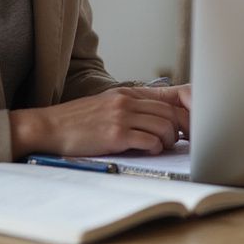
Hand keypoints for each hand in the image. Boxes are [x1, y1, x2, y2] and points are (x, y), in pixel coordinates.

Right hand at [9, 84, 190, 159]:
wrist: (50, 127)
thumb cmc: (79, 120)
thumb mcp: (108, 103)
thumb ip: (133, 107)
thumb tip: (161, 118)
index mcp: (128, 93)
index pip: (170, 95)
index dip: (188, 109)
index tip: (193, 123)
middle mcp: (127, 101)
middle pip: (171, 113)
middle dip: (182, 129)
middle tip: (181, 141)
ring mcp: (121, 117)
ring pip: (164, 126)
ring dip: (168, 140)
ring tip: (162, 146)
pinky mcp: (115, 135)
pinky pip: (148, 141)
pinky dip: (155, 148)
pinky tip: (149, 150)